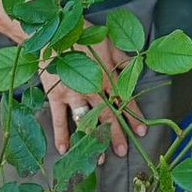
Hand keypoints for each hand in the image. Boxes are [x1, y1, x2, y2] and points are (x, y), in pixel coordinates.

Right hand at [40, 34, 145, 158]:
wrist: (50, 32)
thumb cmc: (81, 34)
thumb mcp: (107, 41)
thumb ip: (121, 59)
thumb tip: (136, 69)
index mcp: (106, 75)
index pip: (123, 99)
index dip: (133, 115)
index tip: (142, 131)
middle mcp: (91, 87)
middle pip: (106, 115)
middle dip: (115, 134)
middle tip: (122, 152)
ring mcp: (72, 94)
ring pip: (86, 121)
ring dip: (92, 140)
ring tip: (98, 159)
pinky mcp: (55, 95)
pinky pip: (59, 119)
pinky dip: (61, 134)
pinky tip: (65, 150)